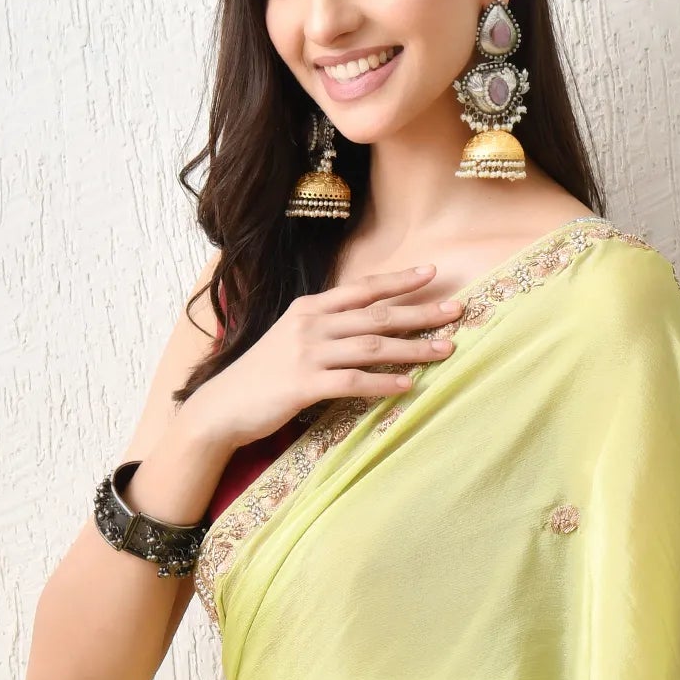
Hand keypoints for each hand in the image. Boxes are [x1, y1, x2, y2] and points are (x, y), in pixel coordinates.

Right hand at [174, 266, 463, 461]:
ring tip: (446, 350)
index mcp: (310, 309)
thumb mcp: (293, 339)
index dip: (399, 281)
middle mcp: (310, 324)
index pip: (362, 289)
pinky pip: (352, 382)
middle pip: (376, 315)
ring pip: (371, 347)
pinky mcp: (303, 385)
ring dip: (412, 348)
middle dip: (420, 312)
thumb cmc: (263, 376)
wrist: (223, 406)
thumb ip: (326, 328)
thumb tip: (366, 325)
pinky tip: (408, 386)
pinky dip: (383, 383)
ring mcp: (307, 353)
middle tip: (457, 311)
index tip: (433, 272)